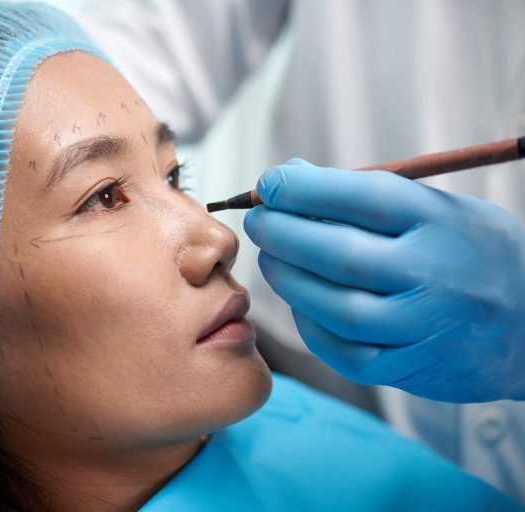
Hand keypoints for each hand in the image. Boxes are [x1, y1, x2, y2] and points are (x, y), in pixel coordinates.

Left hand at [243, 158, 524, 402]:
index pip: (364, 198)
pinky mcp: (409, 367)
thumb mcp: (439, 209)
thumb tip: (289, 178)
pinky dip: (309, 324)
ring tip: (272, 259)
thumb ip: (368, 193)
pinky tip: (300, 303)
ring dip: (288, 279)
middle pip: (339, 254)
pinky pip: (342, 350)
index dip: (305, 189)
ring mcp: (422, 326)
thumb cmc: (473, 255)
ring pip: (334, 306)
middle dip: (283, 233)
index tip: (271, 183)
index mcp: (442, 223)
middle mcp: (434, 274)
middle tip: (259, 222)